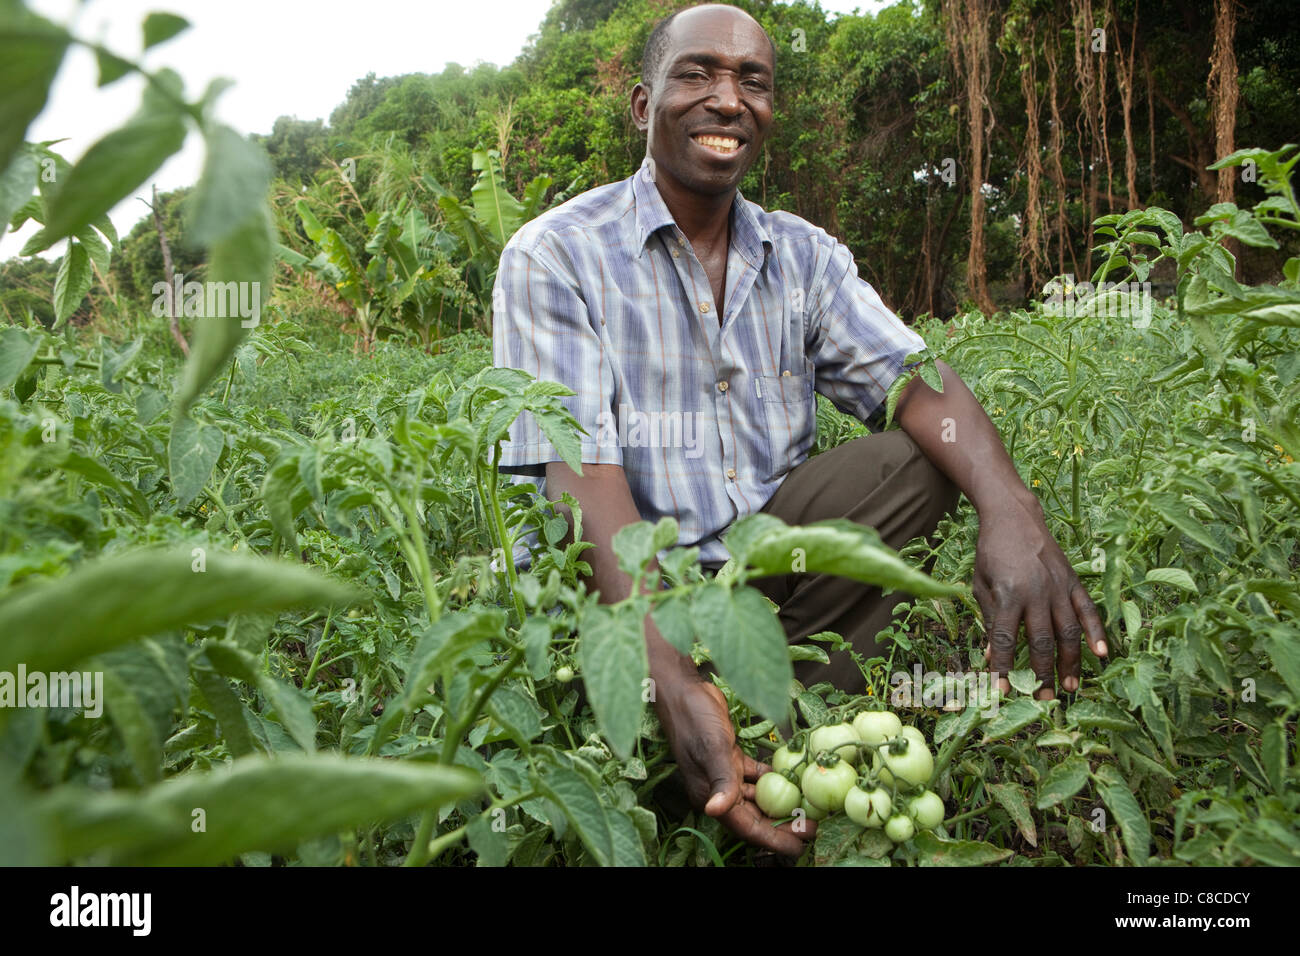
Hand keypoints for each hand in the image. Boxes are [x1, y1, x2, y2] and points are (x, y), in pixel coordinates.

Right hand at [656, 678, 812, 855]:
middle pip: (755, 816)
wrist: (684, 691)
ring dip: (780, 804)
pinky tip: (793, 781)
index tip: (799, 848)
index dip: (773, 839)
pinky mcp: (731, 757)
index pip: (746, 826)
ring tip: (808, 808)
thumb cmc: (695, 719)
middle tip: (813, 828)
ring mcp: (725, 772)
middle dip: (782, 825)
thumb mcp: (712, 749)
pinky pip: (756, 776)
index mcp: (710, 794)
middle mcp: (718, 788)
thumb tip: (715, 811)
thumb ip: (720, 781)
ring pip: (757, 798)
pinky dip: (773, 780)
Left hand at [973, 497, 1108, 698]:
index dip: (1003, 666)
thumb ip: (989, 619)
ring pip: (1068, 631)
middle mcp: (1036, 592)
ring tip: (1070, 687)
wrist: (1014, 517)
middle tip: (1042, 698)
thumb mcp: (980, 584)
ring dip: (1070, 662)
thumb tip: (992, 656)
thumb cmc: (991, 553)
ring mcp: (1058, 587)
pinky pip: (1088, 610)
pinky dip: (1097, 632)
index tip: (1002, 690)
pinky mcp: (1073, 581)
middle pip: (1041, 641)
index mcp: (1007, 594)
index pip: (1004, 638)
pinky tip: (1103, 654)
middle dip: (1041, 672)